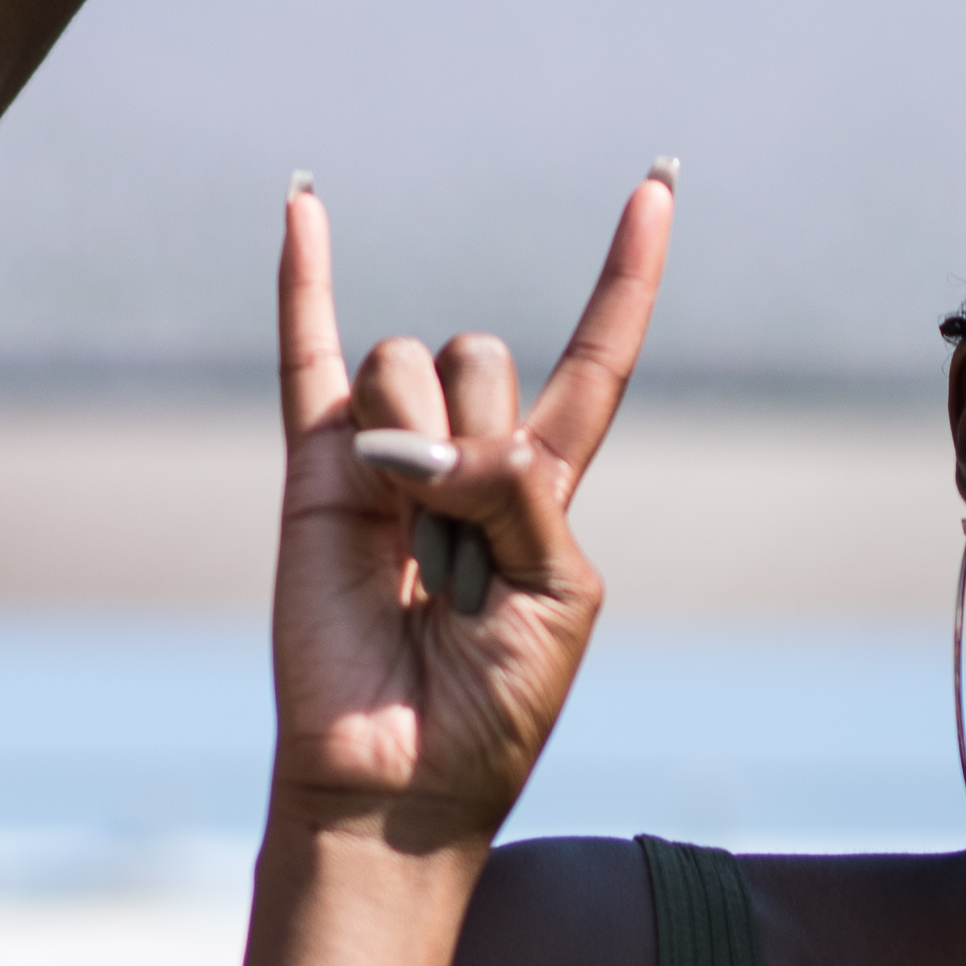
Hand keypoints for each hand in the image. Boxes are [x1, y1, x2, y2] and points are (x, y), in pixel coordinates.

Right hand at [268, 177, 667, 855]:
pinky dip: (306, 279)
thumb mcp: (558, 597)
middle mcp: (466, 455)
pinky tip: (305, 204)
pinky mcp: (314, 473)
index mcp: (544, 485)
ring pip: (410, 362)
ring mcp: (386, 457)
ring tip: (405, 546)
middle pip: (486, 355)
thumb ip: (524, 494)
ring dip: (415, 446)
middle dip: (481, 440)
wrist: (395, 780)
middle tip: (462, 555)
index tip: (661, 185)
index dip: (629, 277)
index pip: (596, 358)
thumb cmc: (490, 710)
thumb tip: (435, 445)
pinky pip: (308, 356)